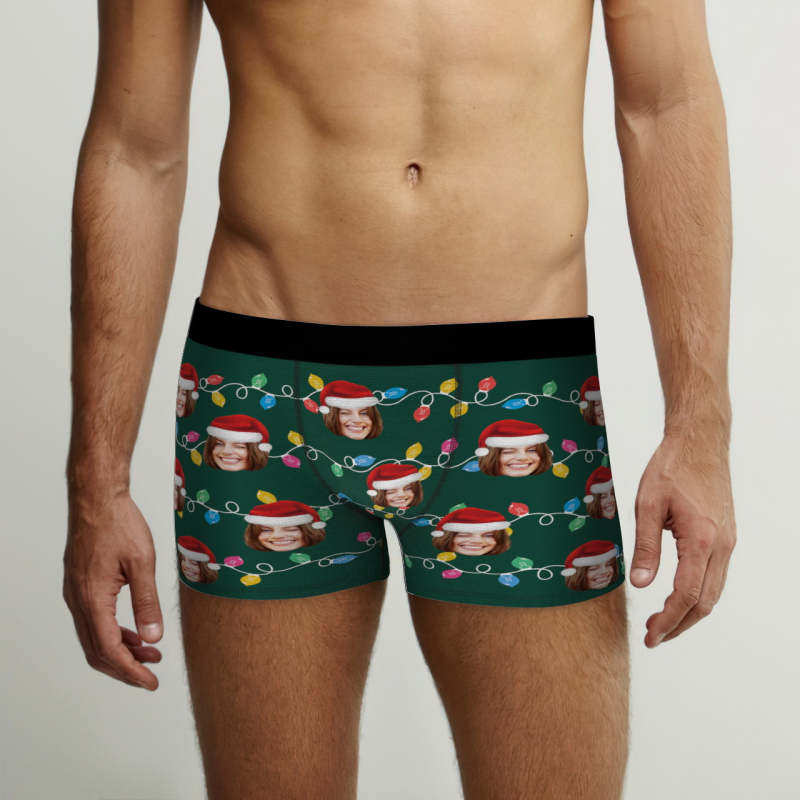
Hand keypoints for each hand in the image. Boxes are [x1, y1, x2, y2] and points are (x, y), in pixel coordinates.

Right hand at [62, 489, 163, 688]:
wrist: (97, 499)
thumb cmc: (119, 524)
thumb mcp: (142, 563)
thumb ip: (147, 603)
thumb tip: (153, 638)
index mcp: (93, 599)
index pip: (109, 650)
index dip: (130, 671)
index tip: (150, 682)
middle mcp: (79, 601)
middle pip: (97, 651)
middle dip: (125, 667)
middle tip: (151, 675)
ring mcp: (76, 594)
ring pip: (94, 637)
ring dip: (121, 650)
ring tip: (151, 653)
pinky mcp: (80, 586)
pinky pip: (94, 621)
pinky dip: (114, 632)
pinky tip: (135, 632)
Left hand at [629, 431, 735, 646]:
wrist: (700, 442)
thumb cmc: (671, 468)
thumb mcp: (647, 505)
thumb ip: (645, 547)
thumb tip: (640, 584)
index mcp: (702, 540)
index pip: (687, 594)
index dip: (668, 620)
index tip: (650, 635)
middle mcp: (722, 546)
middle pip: (705, 602)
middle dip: (679, 624)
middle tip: (652, 636)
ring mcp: (728, 542)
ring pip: (714, 591)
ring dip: (689, 611)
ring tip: (660, 621)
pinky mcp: (726, 536)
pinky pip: (715, 576)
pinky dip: (698, 593)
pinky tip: (677, 595)